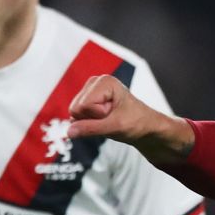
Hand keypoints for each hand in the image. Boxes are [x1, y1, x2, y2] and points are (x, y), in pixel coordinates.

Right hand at [66, 75, 195, 159]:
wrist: (145, 126)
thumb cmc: (137, 123)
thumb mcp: (115, 127)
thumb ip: (91, 129)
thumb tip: (69, 132)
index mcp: (104, 82)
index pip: (84, 106)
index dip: (97, 116)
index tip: (114, 115)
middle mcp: (95, 82)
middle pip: (76, 108)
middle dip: (92, 119)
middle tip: (111, 118)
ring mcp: (90, 90)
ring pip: (75, 113)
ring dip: (91, 121)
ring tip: (109, 118)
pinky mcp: (87, 99)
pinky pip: (77, 116)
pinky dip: (90, 122)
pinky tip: (104, 119)